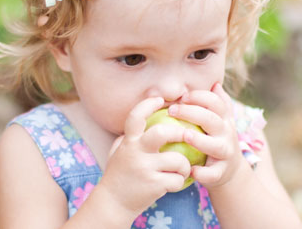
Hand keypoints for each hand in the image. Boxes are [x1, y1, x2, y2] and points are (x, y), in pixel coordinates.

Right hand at [98, 97, 191, 215]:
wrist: (113, 203)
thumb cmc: (121, 174)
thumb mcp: (120, 152)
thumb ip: (130, 137)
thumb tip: (146, 116)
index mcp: (128, 142)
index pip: (136, 116)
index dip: (148, 104)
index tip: (160, 100)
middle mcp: (135, 153)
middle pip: (162, 133)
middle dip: (179, 132)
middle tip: (187, 135)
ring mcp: (145, 169)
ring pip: (178, 159)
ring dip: (185, 165)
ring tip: (183, 169)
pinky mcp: (154, 185)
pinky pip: (178, 180)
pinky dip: (180, 182)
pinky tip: (176, 183)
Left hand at [168, 83, 243, 188]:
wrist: (231, 171)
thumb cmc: (217, 140)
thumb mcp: (221, 121)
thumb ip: (218, 103)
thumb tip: (214, 83)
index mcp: (224, 119)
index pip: (215, 102)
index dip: (199, 97)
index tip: (182, 97)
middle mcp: (227, 134)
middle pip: (212, 119)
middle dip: (192, 113)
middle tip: (172, 110)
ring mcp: (226, 153)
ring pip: (216, 146)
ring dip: (200, 140)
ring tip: (184, 135)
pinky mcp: (221, 172)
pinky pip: (213, 173)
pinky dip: (203, 173)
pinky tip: (190, 170)